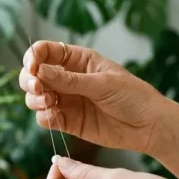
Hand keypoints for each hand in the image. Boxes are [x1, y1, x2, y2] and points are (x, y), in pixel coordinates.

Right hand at [19, 41, 166, 152]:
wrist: (148, 126)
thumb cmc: (133, 97)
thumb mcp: (102, 83)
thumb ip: (70, 80)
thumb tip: (40, 71)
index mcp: (78, 60)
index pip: (46, 52)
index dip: (34, 57)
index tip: (33, 67)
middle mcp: (68, 79)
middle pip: (34, 75)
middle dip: (30, 80)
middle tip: (38, 88)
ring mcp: (67, 100)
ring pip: (36, 97)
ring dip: (35, 99)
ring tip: (48, 103)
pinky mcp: (68, 122)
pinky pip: (46, 118)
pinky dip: (44, 117)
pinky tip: (54, 117)